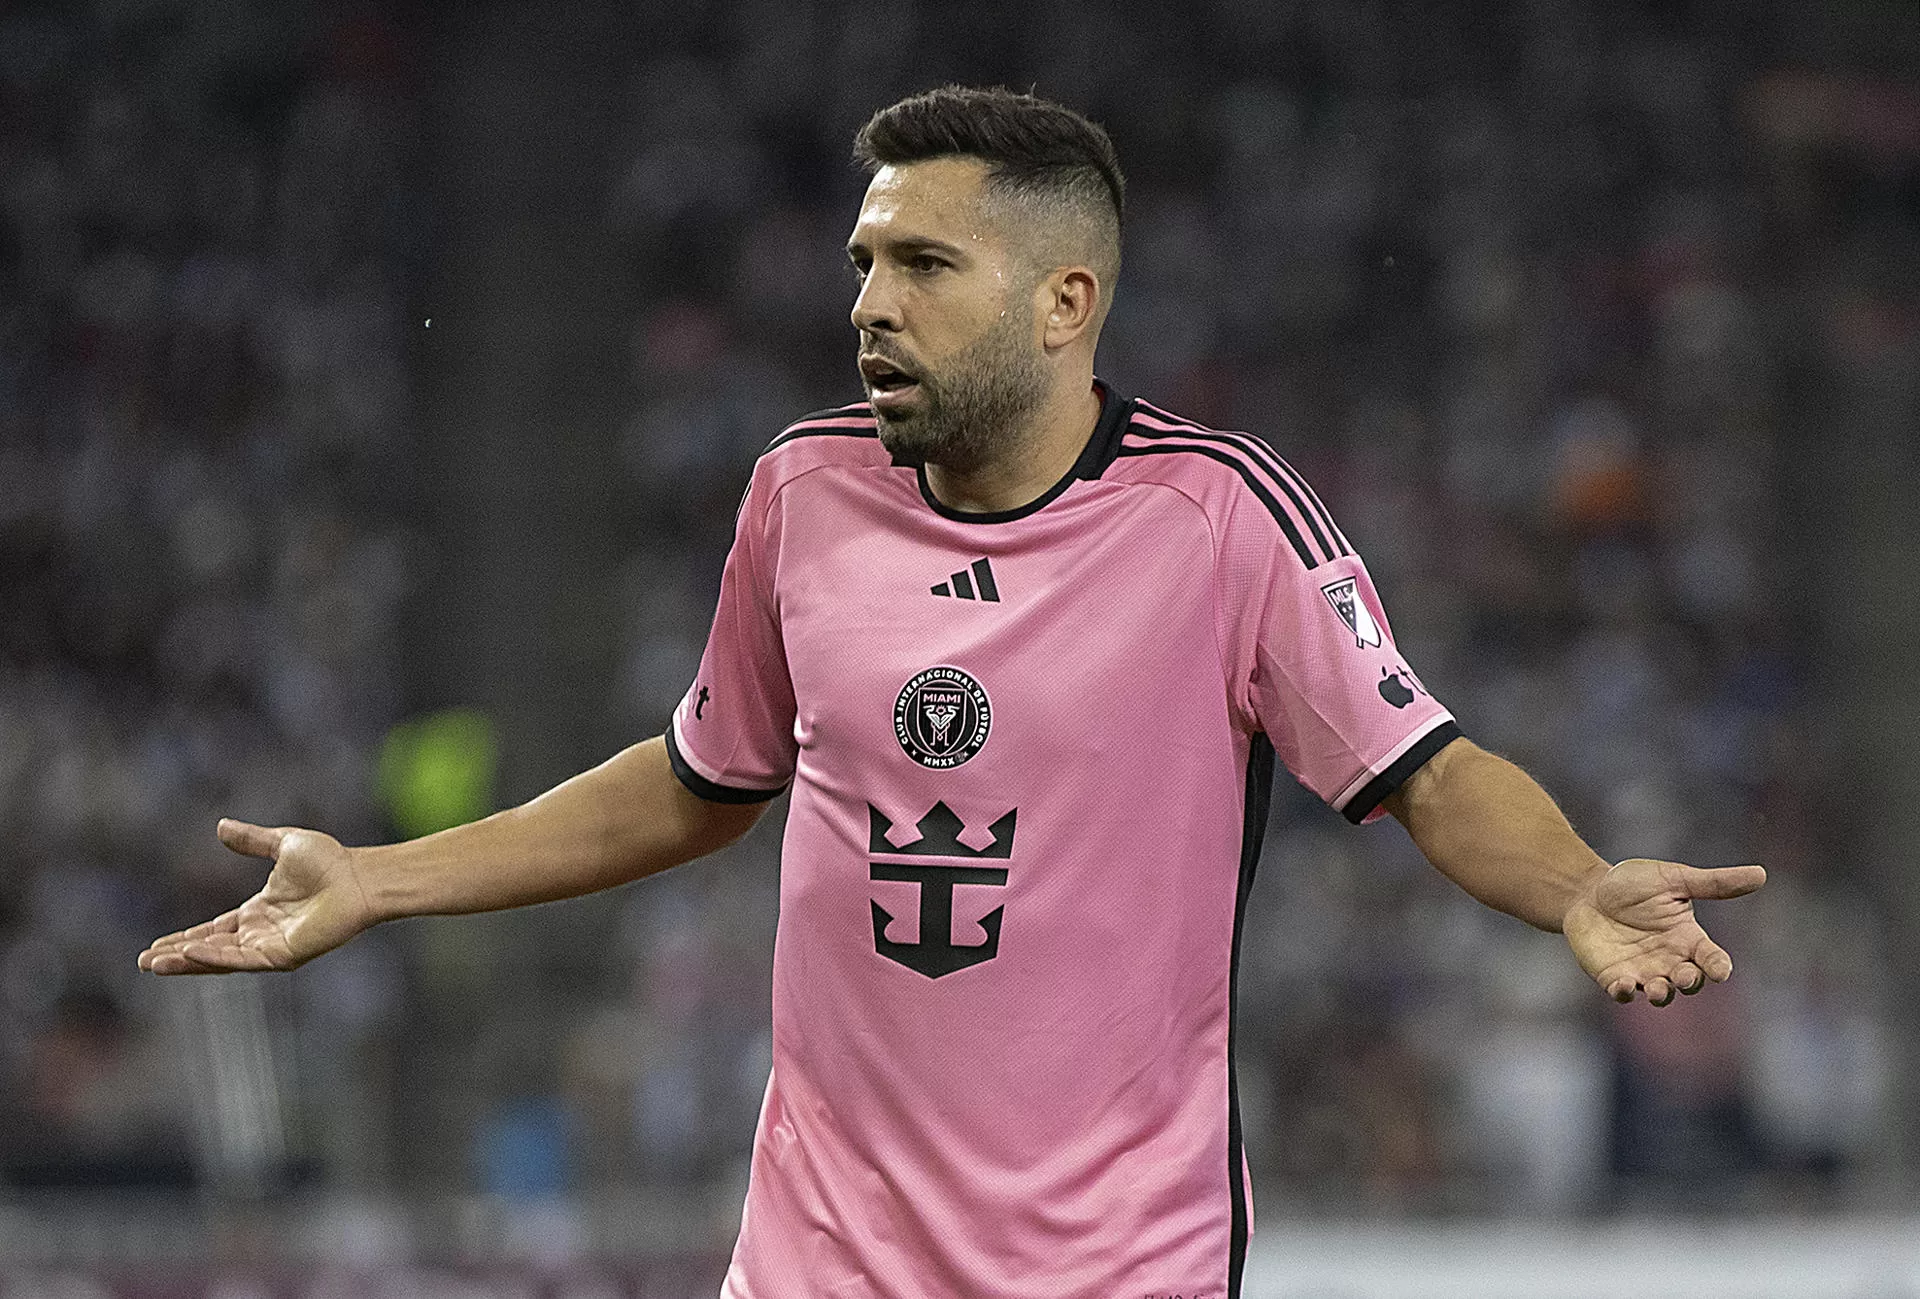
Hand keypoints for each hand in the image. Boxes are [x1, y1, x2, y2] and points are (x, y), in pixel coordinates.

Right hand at [137, 820, 377, 974]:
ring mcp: (271, 947)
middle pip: (210, 950)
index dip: (184, 938)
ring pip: (220, 960)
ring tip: (154, 963)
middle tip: (144, 962)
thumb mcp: (282, 844)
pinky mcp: (283, 955)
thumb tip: (221, 826)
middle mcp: (261, 934)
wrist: (359, 875)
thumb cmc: (331, 861)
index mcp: (258, 913)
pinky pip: (242, 960)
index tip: (155, 946)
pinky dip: (215, 957)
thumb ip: (252, 839)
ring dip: (187, 961)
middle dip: (176, 957)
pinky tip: (189, 953)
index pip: (213, 931)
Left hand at [1562, 858, 1765, 1005]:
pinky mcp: (1614, 976)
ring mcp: (1642, 971)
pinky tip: (1624, 985)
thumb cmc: (1634, 885)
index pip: (1712, 958)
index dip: (1718, 966)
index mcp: (1688, 938)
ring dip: (1662, 994)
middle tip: (1685, 976)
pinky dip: (1625, 992)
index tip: (1720, 970)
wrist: (1587, 892)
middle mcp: (1669, 959)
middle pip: (1690, 981)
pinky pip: (1623, 992)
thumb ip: (1713, 883)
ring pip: (1660, 993)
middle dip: (1690, 982)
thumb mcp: (1673, 879)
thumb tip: (1761, 874)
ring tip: (1658, 988)